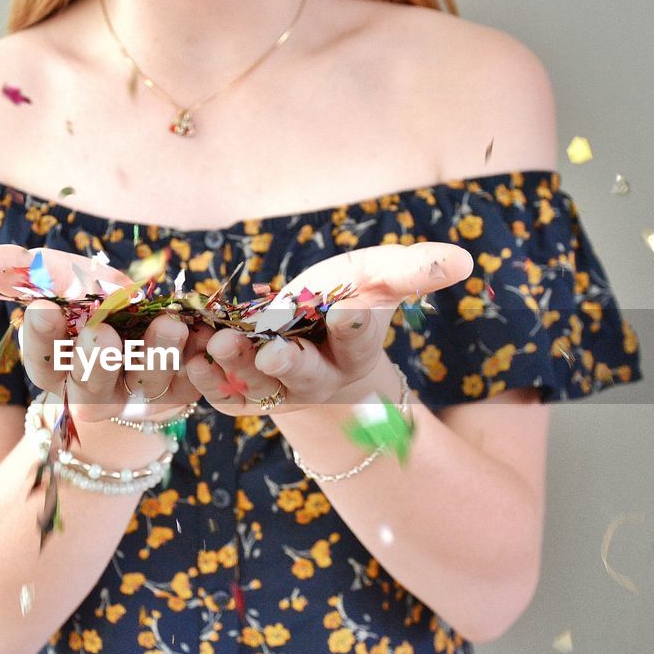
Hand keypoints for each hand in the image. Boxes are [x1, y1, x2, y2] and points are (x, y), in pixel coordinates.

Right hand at [0, 245, 202, 421]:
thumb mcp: (72, 283)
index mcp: (60, 367)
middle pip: (92, 386)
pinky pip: (194, 381)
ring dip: (159, 357)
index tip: (44, 308)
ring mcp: (140, 396)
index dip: (42, 337)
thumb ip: (37, 272)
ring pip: (147, 386)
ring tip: (171, 325)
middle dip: (97, 361)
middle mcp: (96, 391)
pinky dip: (202, 359)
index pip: (42, 359)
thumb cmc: (99, 306)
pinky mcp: (183, 391)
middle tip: (103, 335)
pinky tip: (209, 336)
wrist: (152, 335)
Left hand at [183, 242, 473, 415]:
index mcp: (355, 348)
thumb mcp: (376, 275)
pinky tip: (189, 355)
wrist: (309, 345)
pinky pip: (218, 391)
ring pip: (254, 386)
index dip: (356, 324)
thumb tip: (463, 259)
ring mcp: (276, 390)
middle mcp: (317, 376)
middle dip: (288, 363)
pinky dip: (202, 377)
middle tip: (272, 352)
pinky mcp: (238, 394)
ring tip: (219, 342)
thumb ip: (412, 269)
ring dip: (234, 367)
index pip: (361, 336)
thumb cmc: (346, 301)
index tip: (351, 310)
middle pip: (304, 375)